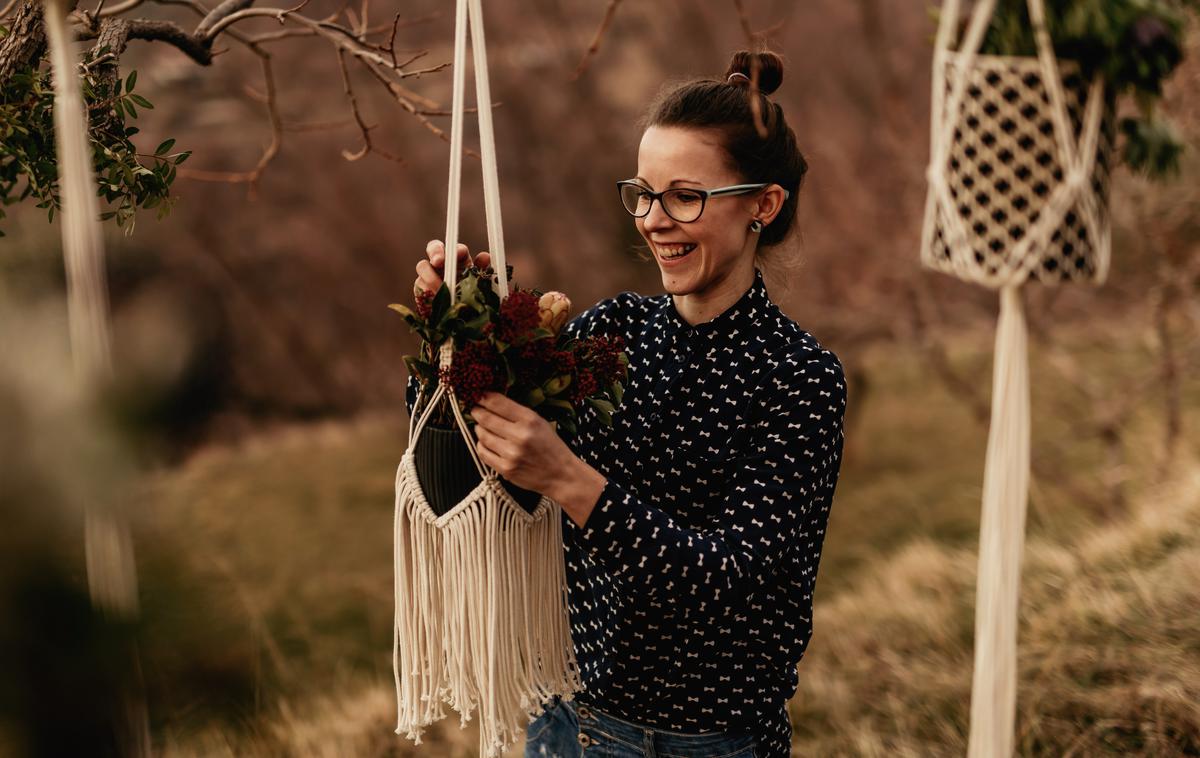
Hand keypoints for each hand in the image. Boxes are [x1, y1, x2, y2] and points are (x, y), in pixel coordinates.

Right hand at [414, 240, 490, 296]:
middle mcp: (442, 264)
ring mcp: (428, 275)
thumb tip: (485, 256)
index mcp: (459, 261)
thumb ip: (483, 271)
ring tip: (439, 289)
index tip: (459, 253)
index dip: (456, 249)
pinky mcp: (420, 289)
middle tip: (439, 262)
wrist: (458, 322)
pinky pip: (418, 286)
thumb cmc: (471, 301)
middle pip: (434, 248)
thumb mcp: (480, 287)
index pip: (455, 248)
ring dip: (430, 276)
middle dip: (436, 252)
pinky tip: (434, 299)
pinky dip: (425, 291)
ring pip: (422, 266)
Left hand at [472, 392, 605, 526]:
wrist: (561, 474)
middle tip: (475, 410)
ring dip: (479, 429)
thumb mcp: (540, 422)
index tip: (479, 396)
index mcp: (530, 420)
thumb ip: (518, 413)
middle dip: (477, 412)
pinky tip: (486, 442)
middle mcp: (520, 436)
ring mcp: (511, 454)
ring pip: (482, 435)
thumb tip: (492, 403)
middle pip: (486, 419)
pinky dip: (481, 445)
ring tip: (481, 426)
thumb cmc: (551, 447)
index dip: (484, 398)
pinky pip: (483, 453)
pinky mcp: (506, 469)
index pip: (498, 403)